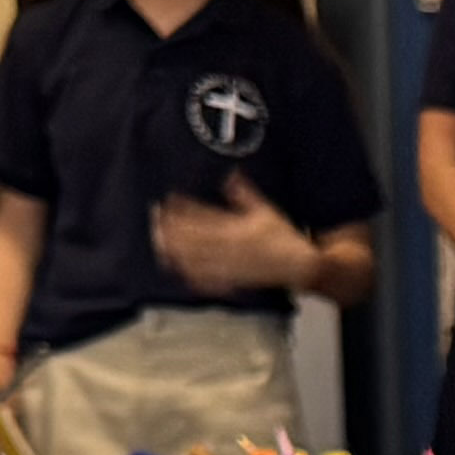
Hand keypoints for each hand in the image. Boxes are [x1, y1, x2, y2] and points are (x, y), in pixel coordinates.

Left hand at [151, 176, 312, 298]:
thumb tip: (231, 174)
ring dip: (175, 251)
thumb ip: (245, 194)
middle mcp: (230, 247)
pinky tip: (179, 269)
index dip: (181, 208)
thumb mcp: (265, 209)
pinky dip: (192, 275)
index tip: (166, 201)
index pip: (201, 216)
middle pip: (192, 238)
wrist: (300, 265)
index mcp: (236, 227)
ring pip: (195, 259)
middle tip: (154, 220)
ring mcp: (229, 265)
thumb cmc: (283, 236)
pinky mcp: (232, 280)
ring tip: (159, 243)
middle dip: (171, 229)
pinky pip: (208, 279)